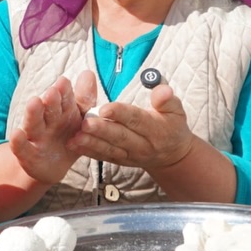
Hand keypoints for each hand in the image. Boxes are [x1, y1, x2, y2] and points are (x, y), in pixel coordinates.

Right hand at [10, 70, 96, 183]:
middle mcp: (47, 121)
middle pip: (48, 109)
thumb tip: (88, 73)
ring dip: (34, 113)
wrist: (53, 165)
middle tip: (53, 91)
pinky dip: (18, 142)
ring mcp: (36, 137)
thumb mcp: (80, 119)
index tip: (64, 81)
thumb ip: (84, 99)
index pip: (64, 99)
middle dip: (51, 101)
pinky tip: (16, 134)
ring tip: (34, 102)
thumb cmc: (68, 136)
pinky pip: (22, 148)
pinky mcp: (27, 155)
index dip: (64, 91)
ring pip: (34, 124)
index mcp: (63, 112)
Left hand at [68, 84, 194, 169]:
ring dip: (91, 143)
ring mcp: (131, 155)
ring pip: (110, 149)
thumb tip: (161, 90)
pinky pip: (104, 157)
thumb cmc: (173, 126)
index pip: (136, 119)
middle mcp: (142, 144)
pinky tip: (74, 144)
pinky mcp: (121, 161)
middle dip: (102, 130)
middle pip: (120, 136)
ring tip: (75, 136)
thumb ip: (167, 99)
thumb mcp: (176, 110)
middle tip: (85, 122)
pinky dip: (89, 151)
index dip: (121, 113)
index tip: (105, 107)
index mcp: (156, 129)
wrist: (173, 155)